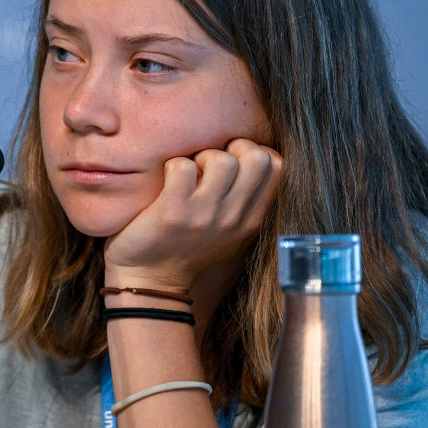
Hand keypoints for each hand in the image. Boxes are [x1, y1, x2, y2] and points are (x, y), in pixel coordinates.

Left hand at [103, 138, 282, 292]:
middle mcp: (232, 218)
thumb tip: (252, 155)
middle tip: (212, 161)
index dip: (255, 151)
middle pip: (257, 158)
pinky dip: (172, 165)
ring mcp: (203, 215)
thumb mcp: (229, 232)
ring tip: (190, 172)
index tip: (234, 160)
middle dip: (234, 147)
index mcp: (249, 221)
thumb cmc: (187, 247)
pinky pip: (182, 167)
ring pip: (222, 160)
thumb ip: (244, 201)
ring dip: (202, 156)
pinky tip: (167, 180)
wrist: (150, 280)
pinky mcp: (173, 212)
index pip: (276, 166)